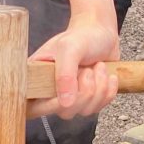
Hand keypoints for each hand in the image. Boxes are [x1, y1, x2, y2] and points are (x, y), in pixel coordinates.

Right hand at [28, 0, 120, 119]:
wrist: (101, 32)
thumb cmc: (81, 36)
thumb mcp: (69, 48)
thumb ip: (65, 74)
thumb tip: (65, 103)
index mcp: (38, 79)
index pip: (34, 108)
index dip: (50, 105)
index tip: (66, 89)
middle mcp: (52, 92)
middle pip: (65, 111)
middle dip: (84, 90)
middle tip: (87, 69)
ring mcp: (71, 98)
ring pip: (86, 110)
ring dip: (99, 86)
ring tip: (97, 67)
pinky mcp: (89, 100)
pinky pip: (100, 107)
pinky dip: (109, 90)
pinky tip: (106, 75)